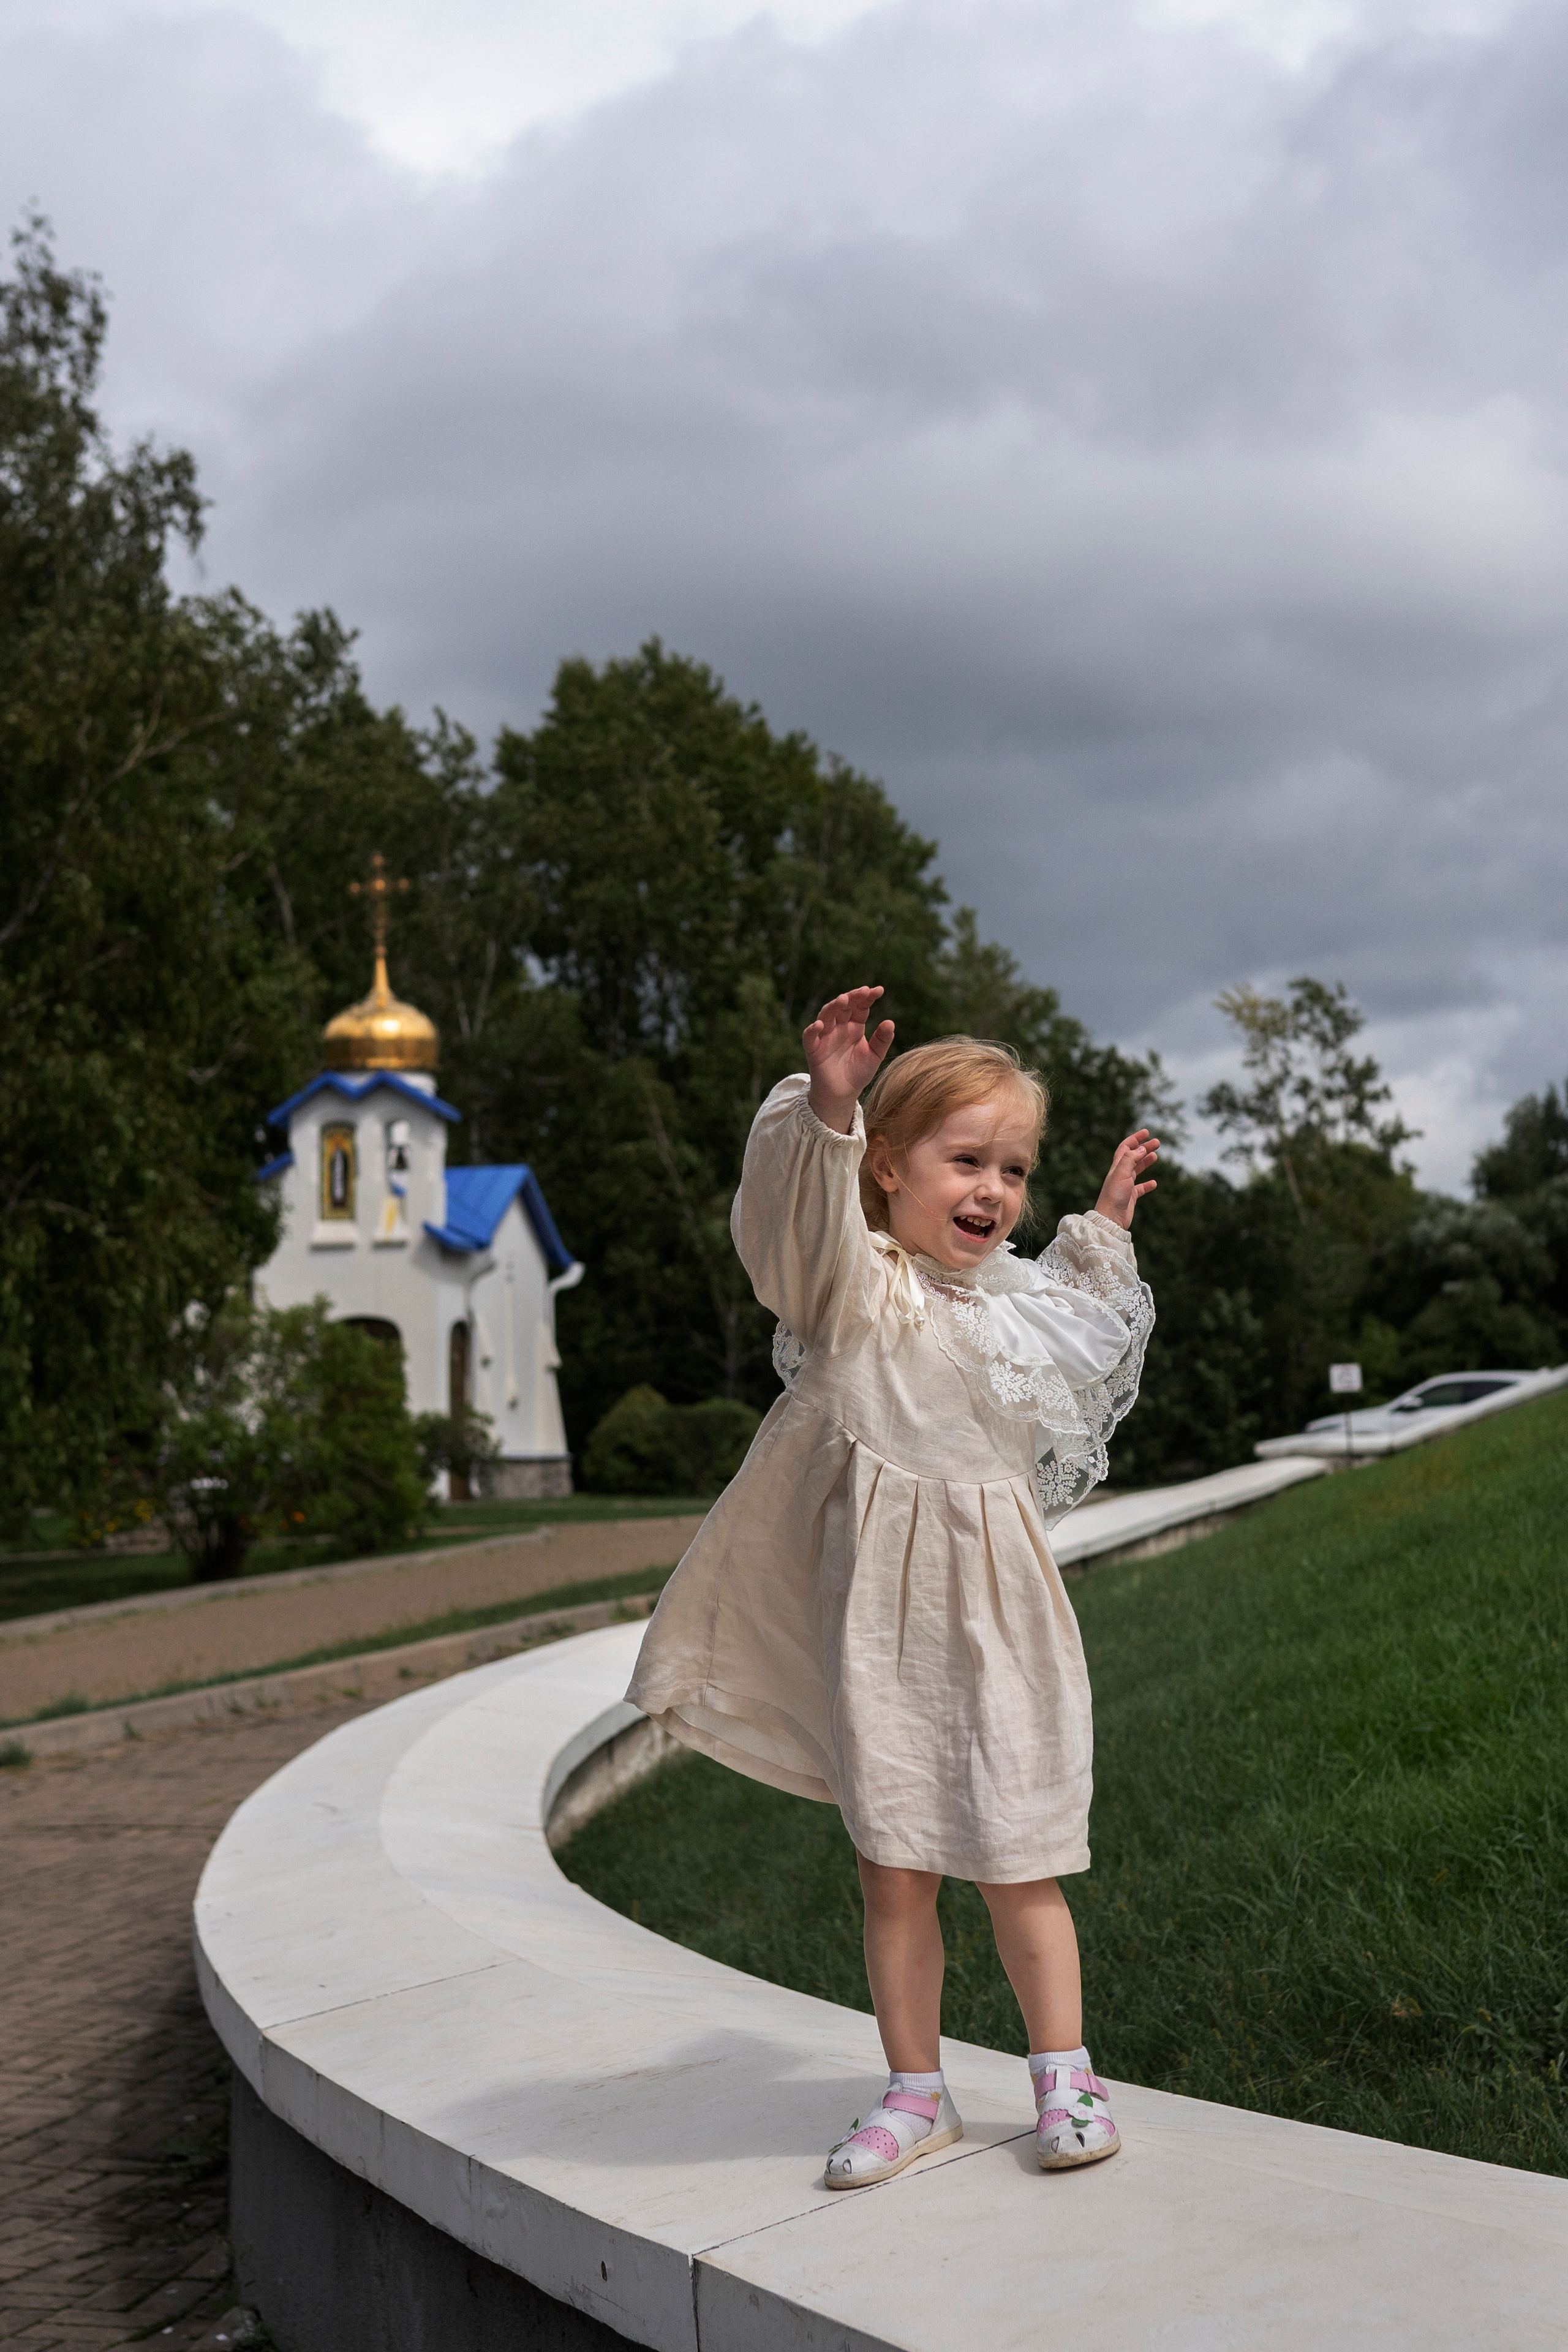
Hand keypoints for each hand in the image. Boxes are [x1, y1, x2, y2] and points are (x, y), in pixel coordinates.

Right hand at [804, 986, 894, 1132]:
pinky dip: (812, 1030)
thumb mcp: (875, 1056)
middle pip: (843, 1006)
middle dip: (852, 997)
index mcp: (855, 1026)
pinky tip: (819, 1025)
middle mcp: (839, 1027)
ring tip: (843, 999)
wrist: (843, 1095)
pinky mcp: (814, 1050)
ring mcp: (825, 1037)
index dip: (867, 997)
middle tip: (863, 991)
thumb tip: (890, 1022)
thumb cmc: (858, 1073)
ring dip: (833, 1007)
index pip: (860, 1006)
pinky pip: (810, 1037)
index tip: (879, 990)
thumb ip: (882, 1040)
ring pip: (826, 1016)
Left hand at [1094, 1130, 1159, 1229]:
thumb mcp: (1121, 1174)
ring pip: (1137, 1170)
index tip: (1147, 1132)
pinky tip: (1154, 1183)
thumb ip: (1130, 1159)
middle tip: (1157, 1142)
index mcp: (1117, 1167)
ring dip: (1146, 1162)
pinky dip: (1147, 1184)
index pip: (1125, 1148)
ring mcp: (1125, 1186)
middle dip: (1144, 1148)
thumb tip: (1141, 1148)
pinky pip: (1140, 1188)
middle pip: (1133, 1157)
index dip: (1135, 1139)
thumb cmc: (1114, 1196)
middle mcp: (1120, 1174)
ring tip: (1155, 1156)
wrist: (1110, 1219)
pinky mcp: (1130, 1197)